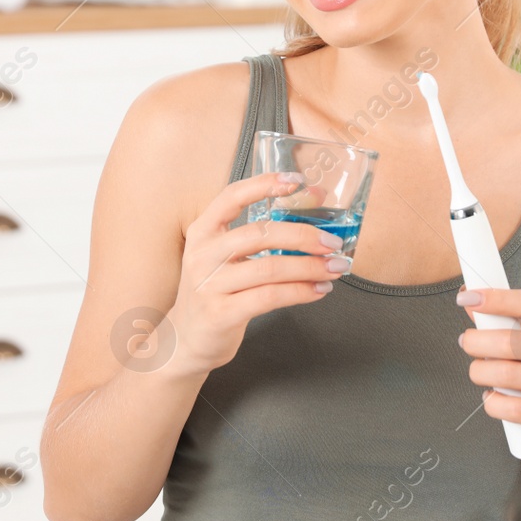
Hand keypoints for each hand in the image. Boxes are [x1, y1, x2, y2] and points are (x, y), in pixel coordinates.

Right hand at [160, 171, 349, 377]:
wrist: (185, 340)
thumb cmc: (216, 292)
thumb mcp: (227, 258)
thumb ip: (261, 235)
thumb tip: (313, 201)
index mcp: (203, 232)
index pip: (231, 196)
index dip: (263, 184)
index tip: (296, 180)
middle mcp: (202, 254)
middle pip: (260, 233)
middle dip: (303, 235)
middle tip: (333, 242)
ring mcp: (209, 285)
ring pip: (270, 268)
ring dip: (310, 267)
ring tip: (335, 268)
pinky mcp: (221, 314)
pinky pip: (269, 297)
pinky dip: (301, 292)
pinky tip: (319, 290)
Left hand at [454, 286, 520, 453]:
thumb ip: (514, 320)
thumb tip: (471, 300)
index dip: (495, 299)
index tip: (467, 297)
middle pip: (509, 341)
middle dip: (476, 341)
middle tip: (468, 342)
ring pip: (505, 374)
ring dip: (479, 372)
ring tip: (478, 372)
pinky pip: (512, 408)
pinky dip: (492, 402)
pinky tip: (493, 398)